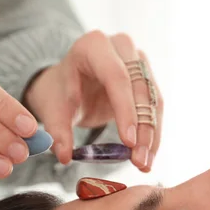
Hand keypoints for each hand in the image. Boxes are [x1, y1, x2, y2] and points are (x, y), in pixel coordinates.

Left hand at [24, 31, 163, 171]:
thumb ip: (57, 131)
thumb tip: (64, 156)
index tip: (129, 141)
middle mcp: (121, 47)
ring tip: (144, 163)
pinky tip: (148, 156)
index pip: (116, 77)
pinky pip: (156, 107)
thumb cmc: (59, 91)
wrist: (69, 83)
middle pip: (140, 88)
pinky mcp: (148, 77)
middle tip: (139, 160)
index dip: (125, 110)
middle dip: (143, 128)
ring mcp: (138, 60)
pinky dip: (153, 133)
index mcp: (93, 45)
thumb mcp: (53, 109)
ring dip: (152, 134)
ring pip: (154, 99)